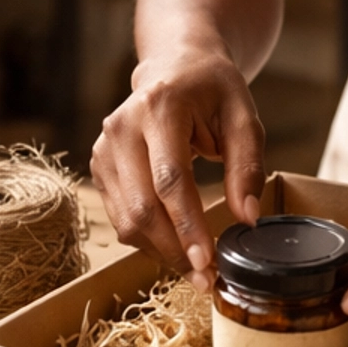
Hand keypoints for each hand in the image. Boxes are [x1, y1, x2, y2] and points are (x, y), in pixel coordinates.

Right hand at [91, 37, 264, 280]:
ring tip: (196, 270)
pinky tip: (175, 247)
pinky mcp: (99, 164)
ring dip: (161, 252)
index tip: (208, 262)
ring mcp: (104, 147)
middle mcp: (122, 127)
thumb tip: (248, 218)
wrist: (174, 66)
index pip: (170, 179)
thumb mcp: (244, 116)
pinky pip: (120, 216)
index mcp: (160, 108)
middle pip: (142, 206)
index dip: (188, 226)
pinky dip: (148, 239)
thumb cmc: (213, 89)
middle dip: (174, 250)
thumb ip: (247, 165)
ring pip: (126, 219)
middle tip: (207, 279)